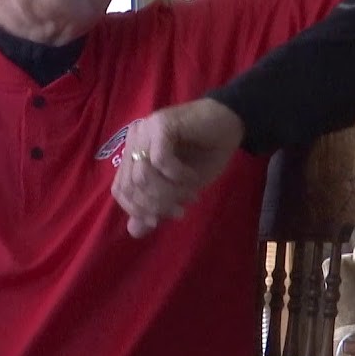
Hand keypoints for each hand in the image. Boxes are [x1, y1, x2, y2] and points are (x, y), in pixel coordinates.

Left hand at [112, 98, 244, 237]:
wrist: (234, 123)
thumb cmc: (206, 154)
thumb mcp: (179, 189)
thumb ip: (156, 207)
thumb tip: (133, 232)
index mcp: (133, 153)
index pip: (120, 189)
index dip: (137, 209)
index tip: (160, 220)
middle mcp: (134, 140)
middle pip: (130, 185)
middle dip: (156, 205)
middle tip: (180, 211)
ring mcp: (145, 130)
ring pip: (143, 176)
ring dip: (168, 193)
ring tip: (190, 195)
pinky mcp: (160, 124)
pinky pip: (160, 160)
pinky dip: (177, 176)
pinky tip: (193, 178)